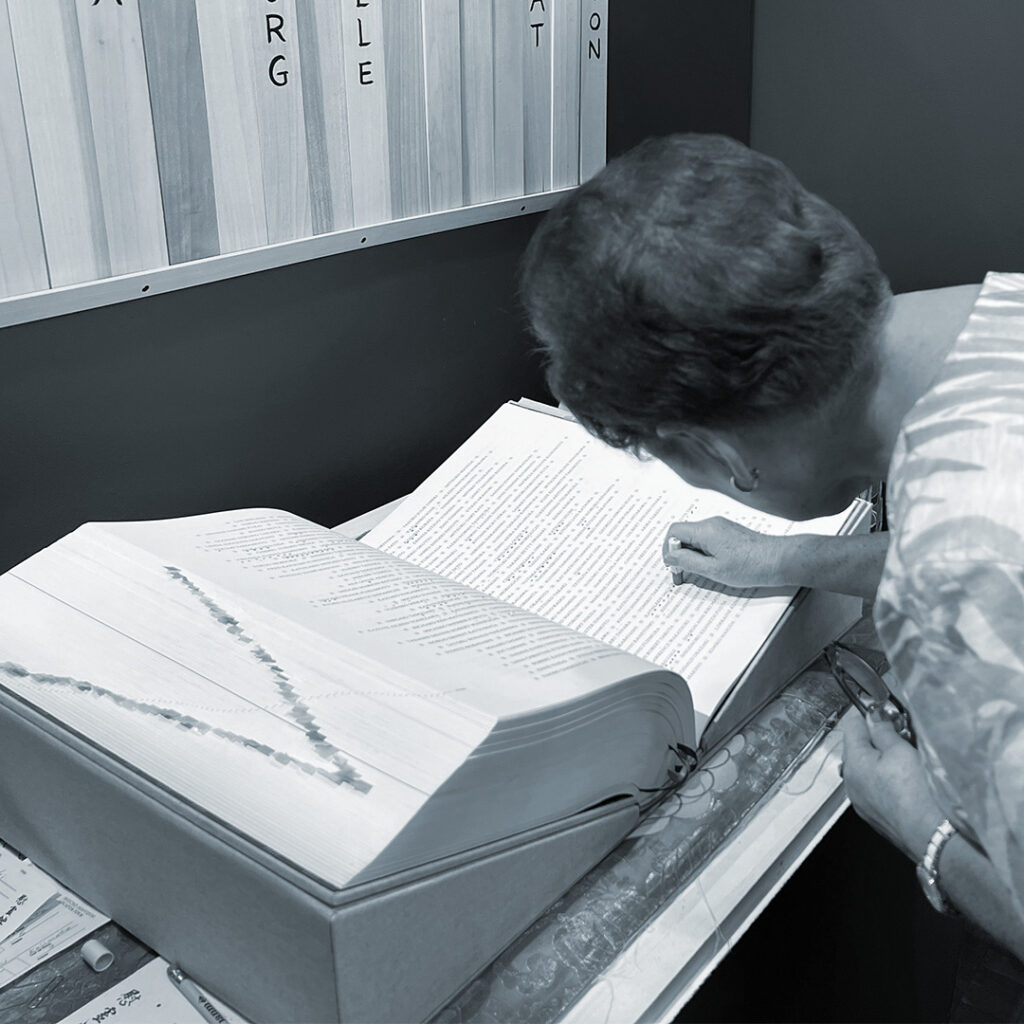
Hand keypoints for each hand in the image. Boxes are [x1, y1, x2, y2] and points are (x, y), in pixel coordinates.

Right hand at [662, 517, 784, 587]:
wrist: (778, 560)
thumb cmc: (751, 565)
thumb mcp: (714, 570)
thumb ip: (688, 562)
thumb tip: (670, 557)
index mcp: (706, 530)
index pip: (674, 531)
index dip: (668, 549)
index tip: (673, 565)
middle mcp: (712, 524)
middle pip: (683, 533)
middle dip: (679, 553)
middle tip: (683, 573)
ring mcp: (721, 527)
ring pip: (695, 538)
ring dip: (691, 554)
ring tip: (699, 572)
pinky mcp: (728, 533)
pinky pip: (706, 540)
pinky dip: (702, 552)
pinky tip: (711, 566)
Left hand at [840, 709, 943, 860]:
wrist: (933, 838)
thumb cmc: (917, 793)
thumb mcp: (901, 751)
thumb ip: (883, 730)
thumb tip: (874, 715)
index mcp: (853, 762)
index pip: (852, 725)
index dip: (868, 713)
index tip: (884, 709)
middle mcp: (850, 782)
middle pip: (858, 747)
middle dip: (876, 737)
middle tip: (902, 733)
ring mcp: (861, 801)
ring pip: (867, 768)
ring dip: (882, 758)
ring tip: (908, 756)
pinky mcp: (875, 815)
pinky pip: (875, 786)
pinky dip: (886, 778)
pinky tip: (906, 779)